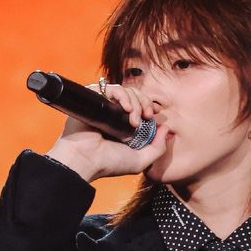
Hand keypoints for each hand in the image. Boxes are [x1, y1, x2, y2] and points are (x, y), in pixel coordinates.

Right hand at [46, 80, 173, 181]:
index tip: (153, 115)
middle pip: (135, 95)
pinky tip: (125, 108)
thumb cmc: (109, 163)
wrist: (85, 160)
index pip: (140, 106)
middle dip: (144, 104)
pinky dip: (122, 95)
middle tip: (145, 117)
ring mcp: (104, 106)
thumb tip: (165, 128)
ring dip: (134, 102)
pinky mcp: (93, 99)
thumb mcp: (141, 161)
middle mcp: (114, 114)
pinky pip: (111, 88)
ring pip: (125, 90)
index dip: (148, 106)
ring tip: (133, 120)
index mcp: (124, 125)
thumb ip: (158, 148)